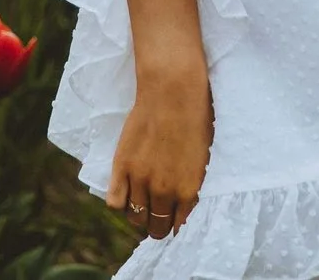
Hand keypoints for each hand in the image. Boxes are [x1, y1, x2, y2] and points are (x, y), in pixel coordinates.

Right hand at [108, 58, 211, 239]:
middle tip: (158, 215)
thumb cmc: (196, 118)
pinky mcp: (121, 166)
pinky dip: (120, 201)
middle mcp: (164, 191)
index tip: (174, 221)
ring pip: (135, 217)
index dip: (177, 225)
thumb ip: (193, 183)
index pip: (180, 226)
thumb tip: (186, 203)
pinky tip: (127, 190)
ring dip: (140, 215)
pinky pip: (114, 201)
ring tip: (143, 204)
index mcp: (190, 190)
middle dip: (159, 224)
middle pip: (157, 227)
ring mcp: (140, 180)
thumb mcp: (204, 157)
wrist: (173, 90)